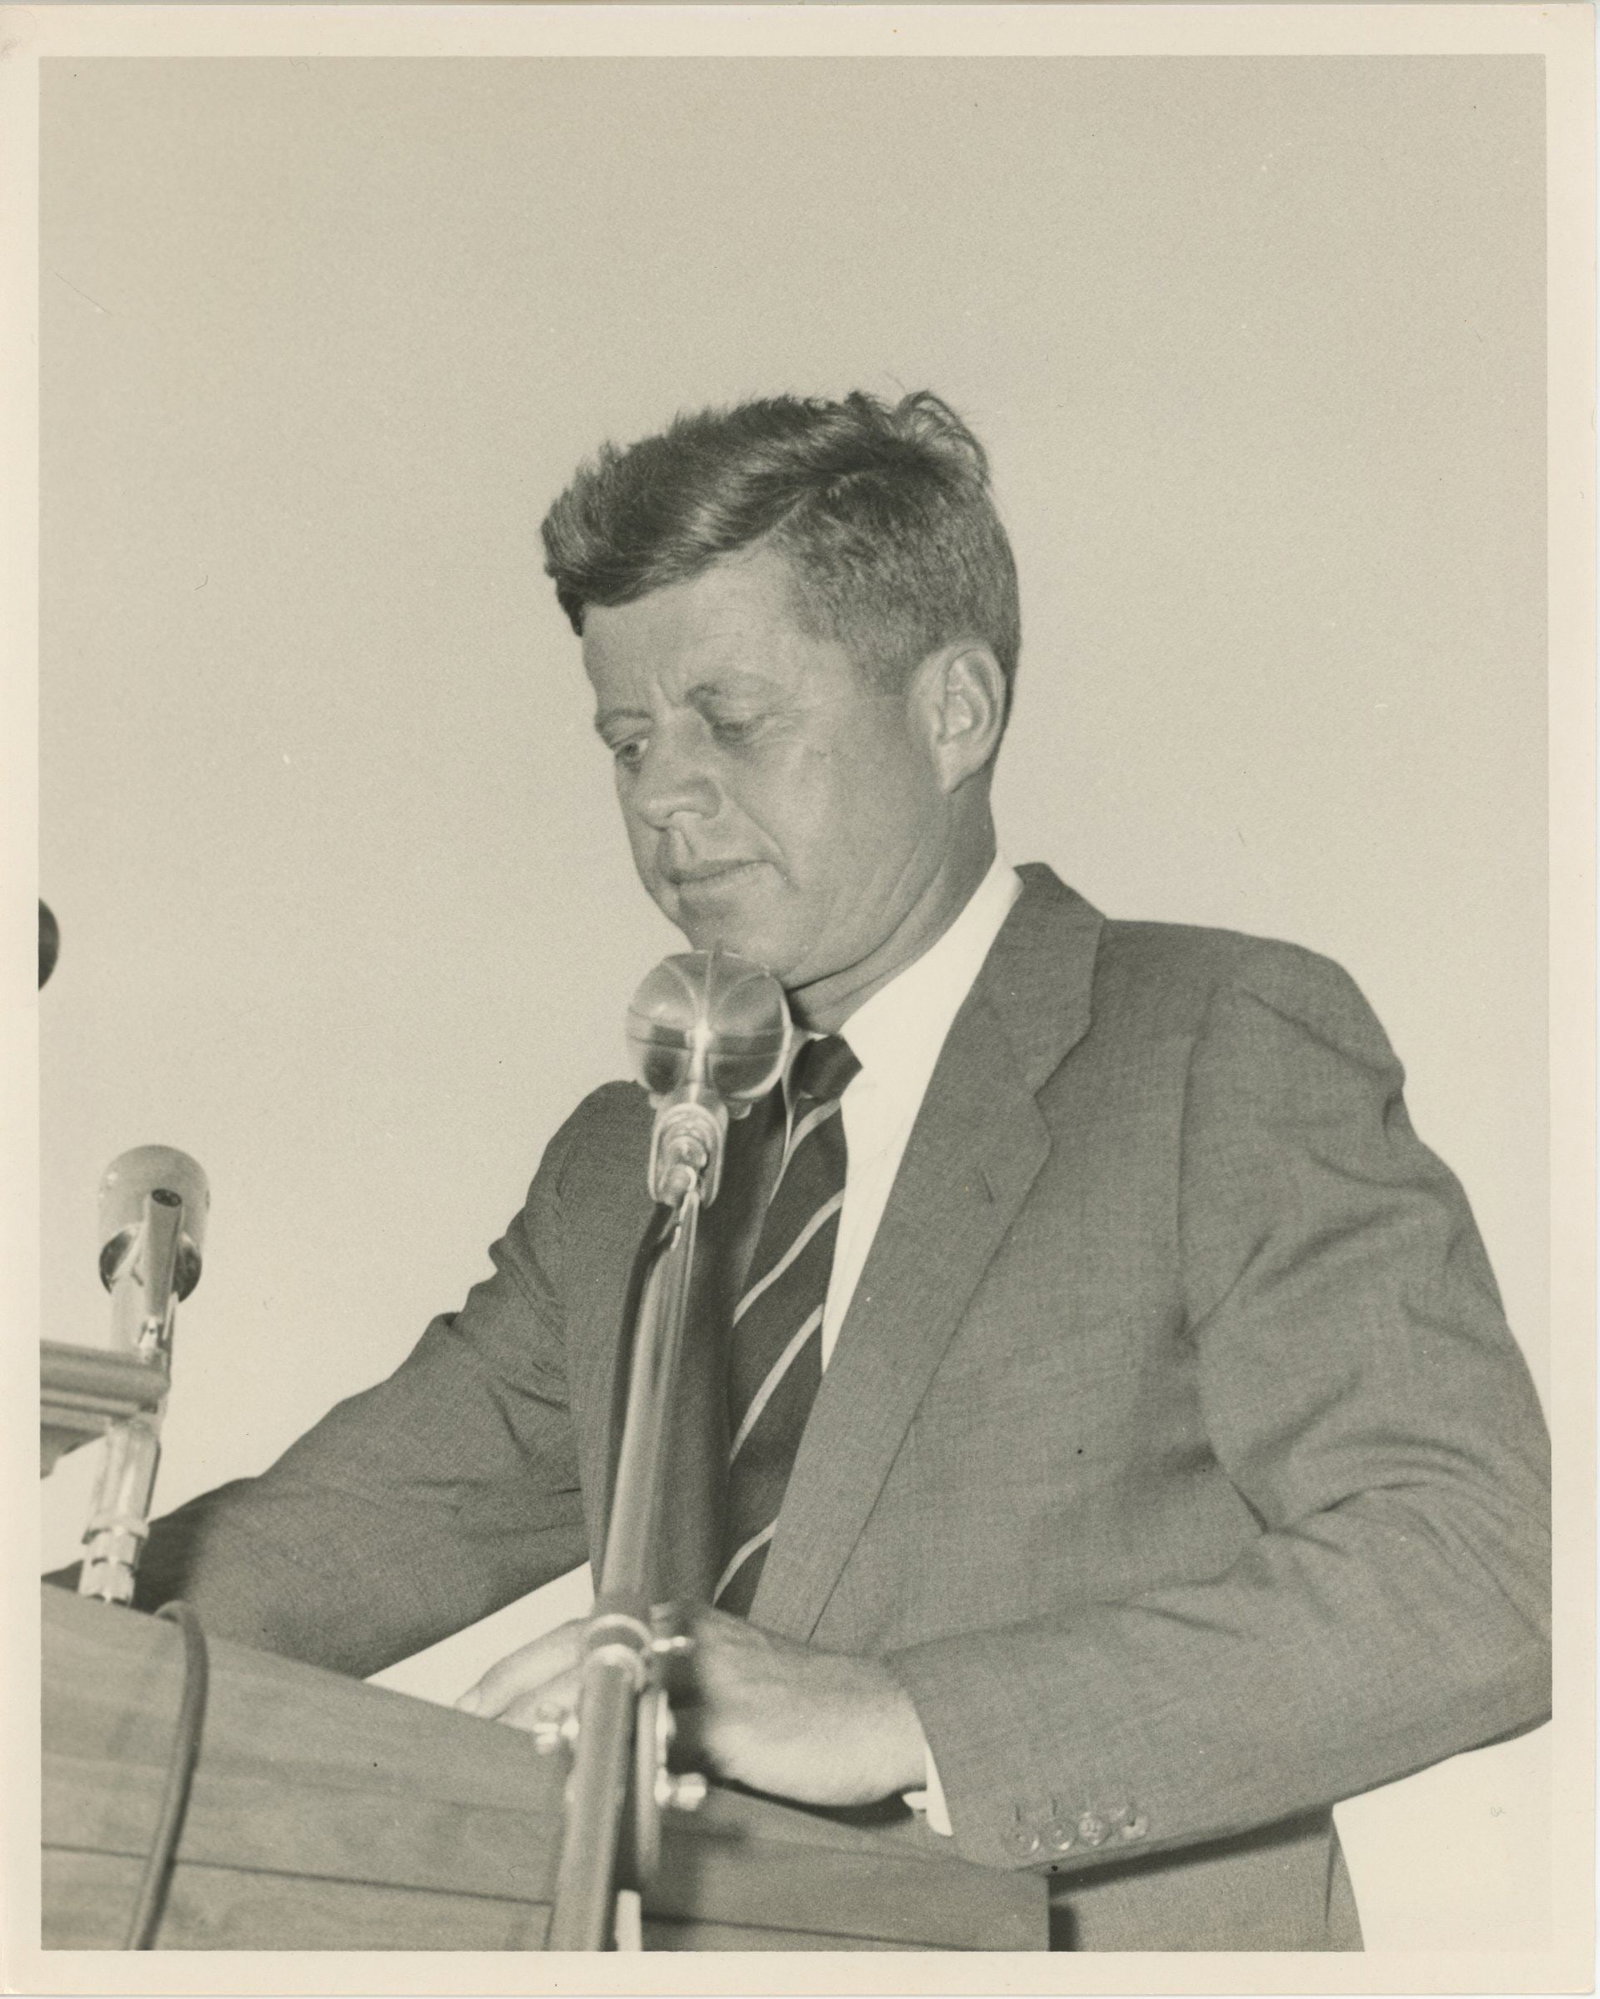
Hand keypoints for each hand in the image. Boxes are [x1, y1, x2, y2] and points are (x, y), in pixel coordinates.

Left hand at [456, 1604, 928, 1807]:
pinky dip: (621, 1766)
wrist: (882, 1710)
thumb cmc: (799, 1705)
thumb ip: (656, 1699)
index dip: (514, 1669)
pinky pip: (662, 1745)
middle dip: (510, 1694)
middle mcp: (683, 1637)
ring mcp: (707, 1678)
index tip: (464, 1702)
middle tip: (459, 1731)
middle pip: (575, 1655)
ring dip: (555, 1729)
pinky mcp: (735, 1724)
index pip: (573, 1635)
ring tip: (513, 1758)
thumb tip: (580, 1734)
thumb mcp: (719, 1687)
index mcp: (675, 1623)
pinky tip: (590, 1789)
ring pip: (610, 1694)